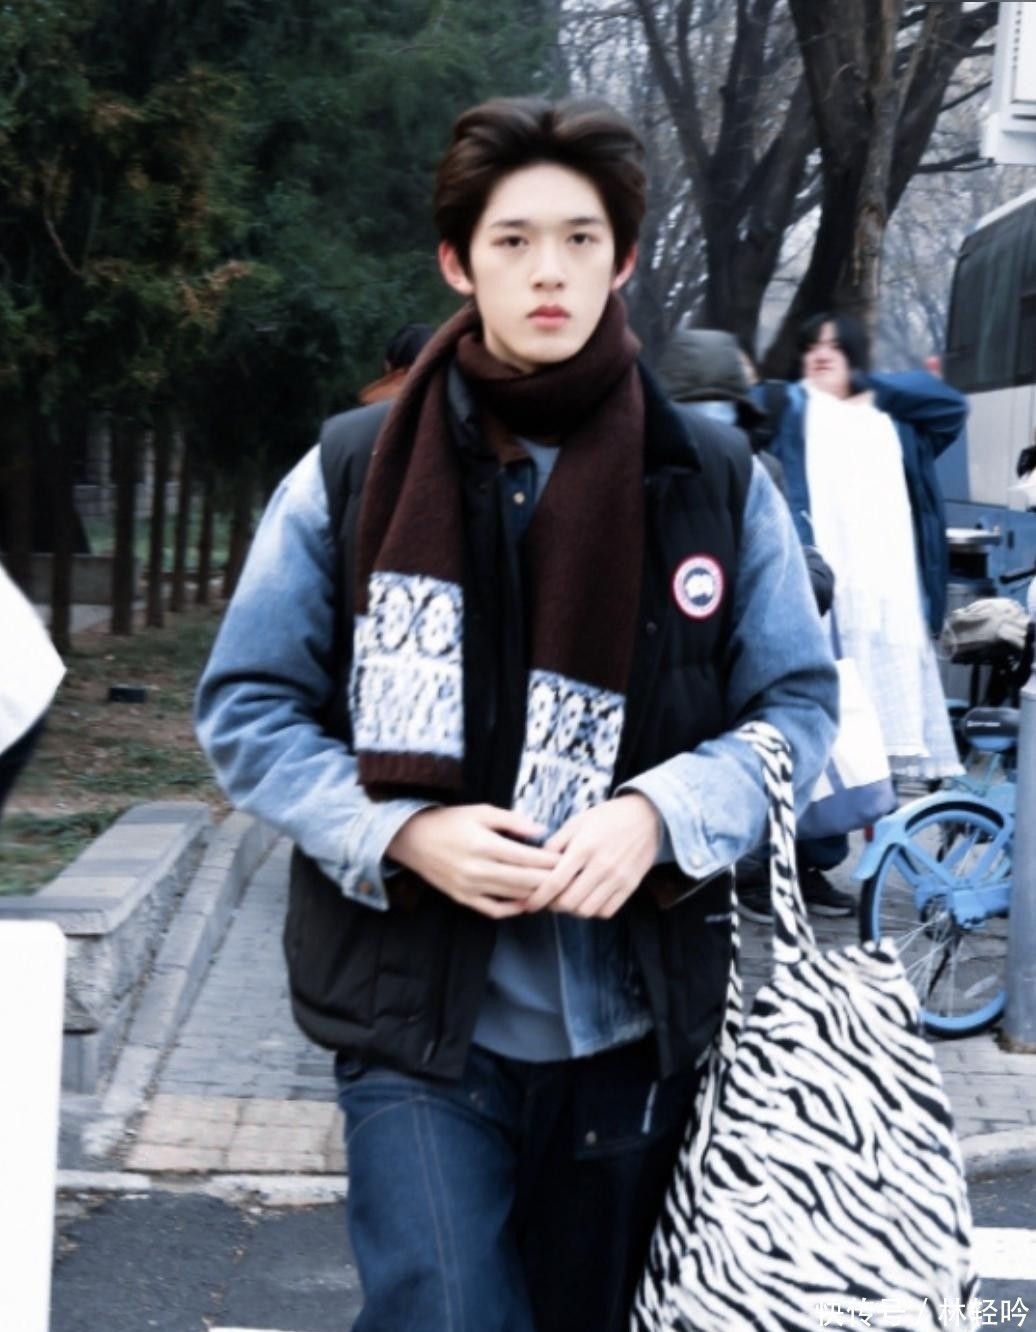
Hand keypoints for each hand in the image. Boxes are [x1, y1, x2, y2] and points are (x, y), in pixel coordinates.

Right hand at [387, 804, 559, 918]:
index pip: (528, 857)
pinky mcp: (463, 898)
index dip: (551, 860)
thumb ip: (513, 821)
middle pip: (525, 880)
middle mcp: (478, 869)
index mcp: (484, 845)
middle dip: (551, 879)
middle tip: (570, 877)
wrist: (413, 839)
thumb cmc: (450, 821)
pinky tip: (527, 901)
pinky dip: (513, 908)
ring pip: (513, 896)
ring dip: (537, 894)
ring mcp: (470, 887)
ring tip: (555, 889)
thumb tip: (542, 830)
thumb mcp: (481, 811)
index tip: (569, 858)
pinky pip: (494, 910)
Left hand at [521, 794, 661, 919]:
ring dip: (573, 909)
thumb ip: (556, 843)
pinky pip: (606, 911)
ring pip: (587, 910)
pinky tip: (587, 898)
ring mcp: (618, 878)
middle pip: (570, 902)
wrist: (646, 817)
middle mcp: (602, 866)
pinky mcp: (630, 886)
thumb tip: (535, 862)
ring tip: (567, 898)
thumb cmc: (607, 818)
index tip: (529, 903)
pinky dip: (593, 910)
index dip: (539, 897)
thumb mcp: (577, 822)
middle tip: (549, 898)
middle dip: (554, 904)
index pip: (556, 882)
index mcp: (584, 847)